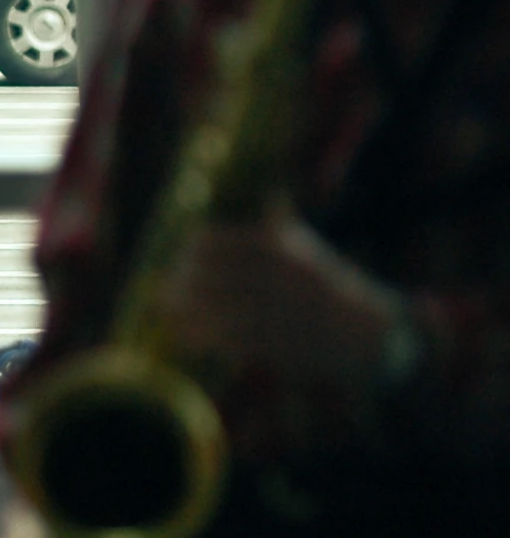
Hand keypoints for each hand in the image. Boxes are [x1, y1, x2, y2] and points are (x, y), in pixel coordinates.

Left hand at [156, 210, 407, 394]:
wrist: (371, 334)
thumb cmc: (334, 287)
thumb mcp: (309, 251)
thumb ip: (281, 225)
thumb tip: (271, 193)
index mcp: (281, 251)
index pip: (217, 243)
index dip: (192, 250)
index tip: (181, 256)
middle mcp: (275, 278)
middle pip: (207, 276)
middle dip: (181, 281)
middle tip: (166, 286)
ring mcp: (275, 312)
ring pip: (212, 308)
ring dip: (183, 309)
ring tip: (166, 308)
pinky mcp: (274, 344)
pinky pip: (224, 339)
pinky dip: (200, 336)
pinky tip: (182, 335)